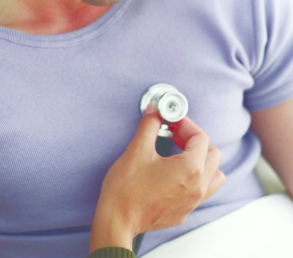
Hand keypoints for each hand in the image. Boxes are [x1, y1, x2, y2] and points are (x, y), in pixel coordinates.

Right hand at [90, 105, 224, 251]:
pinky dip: (194, 178)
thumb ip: (149, 125)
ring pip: (214, 176)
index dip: (186, 124)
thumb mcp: (137, 149)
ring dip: (201, 161)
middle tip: (174, 134)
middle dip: (194, 140)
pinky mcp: (183, 212)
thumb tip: (154, 111)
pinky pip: (201, 191)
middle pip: (213, 154)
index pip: (201, 137)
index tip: (171, 121)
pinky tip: (172, 174)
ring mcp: (192, 202)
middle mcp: (198, 187)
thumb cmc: (126, 188)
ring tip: (179, 154)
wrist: (117, 220)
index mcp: (190, 169)